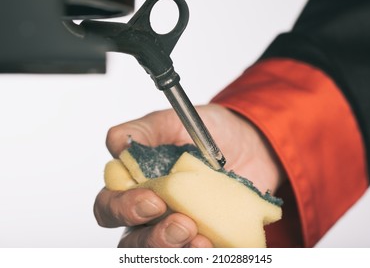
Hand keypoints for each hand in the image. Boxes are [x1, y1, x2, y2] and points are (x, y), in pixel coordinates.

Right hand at [94, 103, 284, 246]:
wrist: (251, 142)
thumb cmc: (208, 132)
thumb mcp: (176, 122)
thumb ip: (144, 130)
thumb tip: (118, 145)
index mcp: (137, 185)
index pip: (110, 207)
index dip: (122, 209)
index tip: (153, 200)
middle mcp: (154, 213)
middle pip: (133, 242)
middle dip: (154, 238)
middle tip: (181, 224)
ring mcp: (180, 228)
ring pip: (161, 253)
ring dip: (176, 250)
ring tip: (199, 239)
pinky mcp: (206, 238)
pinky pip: (196, 255)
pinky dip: (202, 253)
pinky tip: (213, 243)